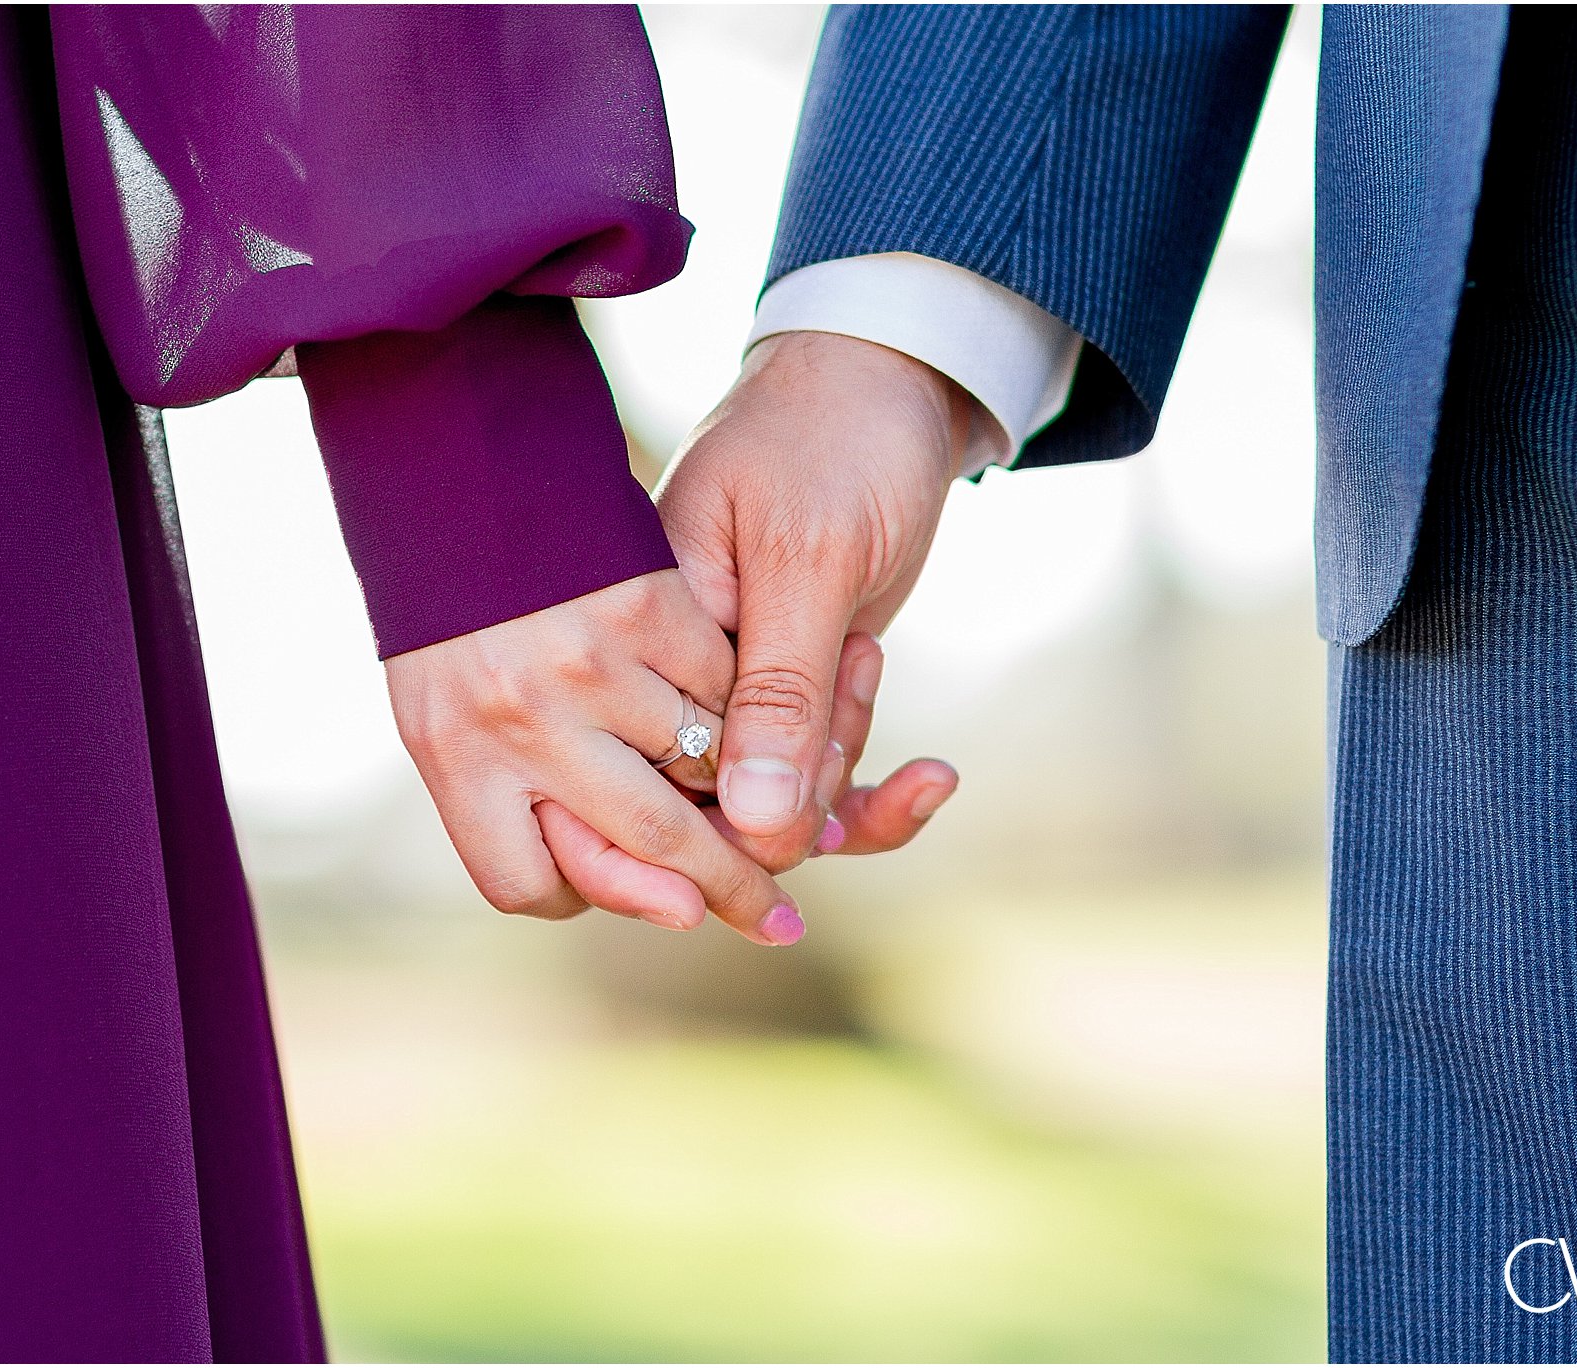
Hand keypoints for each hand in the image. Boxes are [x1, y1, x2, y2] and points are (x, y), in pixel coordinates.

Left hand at [385, 569, 805, 945]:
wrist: (464, 454)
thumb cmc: (455, 596)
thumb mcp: (448, 701)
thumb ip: (524, 803)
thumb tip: (671, 911)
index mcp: (452, 753)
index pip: (526, 885)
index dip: (586, 896)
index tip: (641, 891)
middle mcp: (518, 717)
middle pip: (650, 840)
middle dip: (729, 888)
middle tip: (778, 922)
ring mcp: (587, 661)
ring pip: (701, 761)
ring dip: (739, 774)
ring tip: (757, 774)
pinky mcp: (643, 603)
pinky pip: (721, 682)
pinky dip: (740, 690)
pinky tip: (742, 673)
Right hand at [656, 331, 967, 869]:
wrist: (890, 379)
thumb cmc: (836, 438)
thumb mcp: (813, 560)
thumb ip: (781, 693)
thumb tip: (754, 826)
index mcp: (644, 627)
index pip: (668, 770)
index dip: (742, 802)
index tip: (826, 740)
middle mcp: (673, 672)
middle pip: (718, 804)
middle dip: (811, 780)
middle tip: (856, 663)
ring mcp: (728, 687)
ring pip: (776, 802)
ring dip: (847, 769)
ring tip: (868, 656)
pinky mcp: (784, 692)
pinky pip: (812, 784)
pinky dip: (878, 793)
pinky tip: (932, 775)